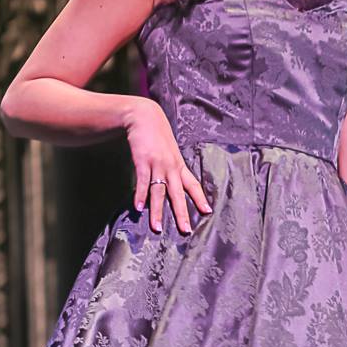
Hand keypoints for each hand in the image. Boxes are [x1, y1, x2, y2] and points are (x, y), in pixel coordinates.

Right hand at [125, 97, 212, 235]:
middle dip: (181, 213)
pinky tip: (138, 208)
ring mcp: (157, 164)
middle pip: (178, 193)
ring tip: (156, 228)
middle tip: (185, 230)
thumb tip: (174, 182)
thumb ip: (172, 166)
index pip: (193, 185)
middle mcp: (171, 167)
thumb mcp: (169, 150)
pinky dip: (140, 195)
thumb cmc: (157, 135)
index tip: (207, 212)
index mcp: (179, 165)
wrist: (145, 117)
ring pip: (159, 192)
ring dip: (157, 211)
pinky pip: (143, 181)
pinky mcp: (143, 161)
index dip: (200, 199)